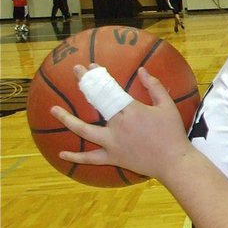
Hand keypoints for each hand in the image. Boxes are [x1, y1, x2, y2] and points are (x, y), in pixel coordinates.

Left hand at [50, 65, 193, 180]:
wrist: (173, 161)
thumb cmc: (172, 133)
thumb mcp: (167, 106)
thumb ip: (155, 86)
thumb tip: (142, 70)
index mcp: (132, 110)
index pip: (110, 88)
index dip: (99, 76)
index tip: (91, 66)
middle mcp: (118, 125)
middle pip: (96, 102)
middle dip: (84, 84)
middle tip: (75, 71)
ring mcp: (112, 143)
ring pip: (84, 130)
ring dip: (67, 119)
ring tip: (54, 110)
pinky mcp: (112, 157)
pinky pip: (90, 158)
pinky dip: (75, 157)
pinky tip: (61, 154)